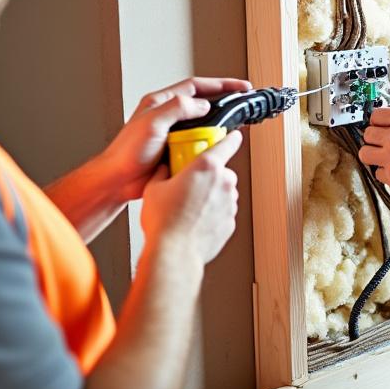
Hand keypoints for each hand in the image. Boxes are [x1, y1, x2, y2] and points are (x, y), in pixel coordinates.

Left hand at [97, 77, 251, 203]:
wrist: (118, 181)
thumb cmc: (126, 152)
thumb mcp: (152, 123)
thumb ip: (177, 108)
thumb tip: (203, 104)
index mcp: (160, 102)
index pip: (196, 86)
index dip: (221, 85)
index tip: (240, 87)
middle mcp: (168, 116)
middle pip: (203, 104)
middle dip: (223, 106)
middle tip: (239, 111)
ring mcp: (174, 133)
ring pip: (203, 126)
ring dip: (215, 131)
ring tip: (226, 134)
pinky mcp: (178, 150)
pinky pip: (200, 145)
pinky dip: (209, 147)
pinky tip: (213, 151)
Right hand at [139, 130, 242, 263]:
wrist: (174, 253)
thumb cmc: (164, 222)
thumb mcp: (154, 188)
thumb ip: (163, 172)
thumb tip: (164, 169)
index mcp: (206, 167)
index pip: (227, 144)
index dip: (231, 138)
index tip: (234, 135)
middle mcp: (223, 183)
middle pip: (222, 172)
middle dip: (209, 177)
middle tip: (189, 186)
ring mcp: (230, 203)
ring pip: (223, 193)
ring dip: (211, 196)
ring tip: (189, 208)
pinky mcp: (231, 222)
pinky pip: (223, 211)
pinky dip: (213, 214)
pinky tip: (195, 221)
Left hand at [358, 105, 389, 211]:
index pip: (375, 116)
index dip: (378, 123)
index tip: (381, 129)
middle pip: (367, 134)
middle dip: (376, 140)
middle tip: (386, 146)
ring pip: (365, 154)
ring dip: (374, 156)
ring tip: (388, 159)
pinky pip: (377, 173)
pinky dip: (387, 174)